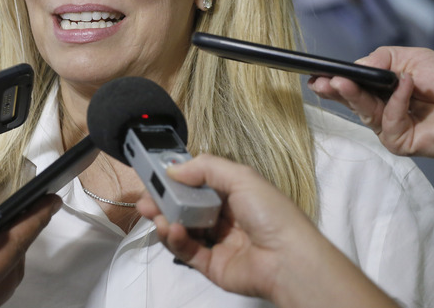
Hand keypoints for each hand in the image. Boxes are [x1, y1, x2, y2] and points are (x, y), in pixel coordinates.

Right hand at [137, 154, 397, 306]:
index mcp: (234, 193)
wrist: (288, 260)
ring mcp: (216, 241)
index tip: (154, 176)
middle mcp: (224, 216)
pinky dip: (174, 239)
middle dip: (163, 201)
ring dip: (165, 219)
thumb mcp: (241, 177)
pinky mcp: (210, 265)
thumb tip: (172, 168)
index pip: (198, 183)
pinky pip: (186, 251)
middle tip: (145, 199)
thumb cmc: (270, 213)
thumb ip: (205, 168)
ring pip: (182, 228)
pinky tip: (170, 229)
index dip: (176, 180)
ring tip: (156, 215)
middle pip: (185, 206)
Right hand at [308, 46, 433, 163]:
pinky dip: (396, 102)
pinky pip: (388, 121)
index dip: (334, 79)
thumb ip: (383, 59)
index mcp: (381, 88)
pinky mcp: (398, 141)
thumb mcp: (414, 58)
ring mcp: (388, 127)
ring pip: (363, 111)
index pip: (352, 84)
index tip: (318, 74)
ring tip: (340, 82)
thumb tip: (356, 67)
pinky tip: (406, 86)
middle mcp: (381, 108)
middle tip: (320, 81)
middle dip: (334, 89)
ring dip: (352, 95)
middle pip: (351, 100)